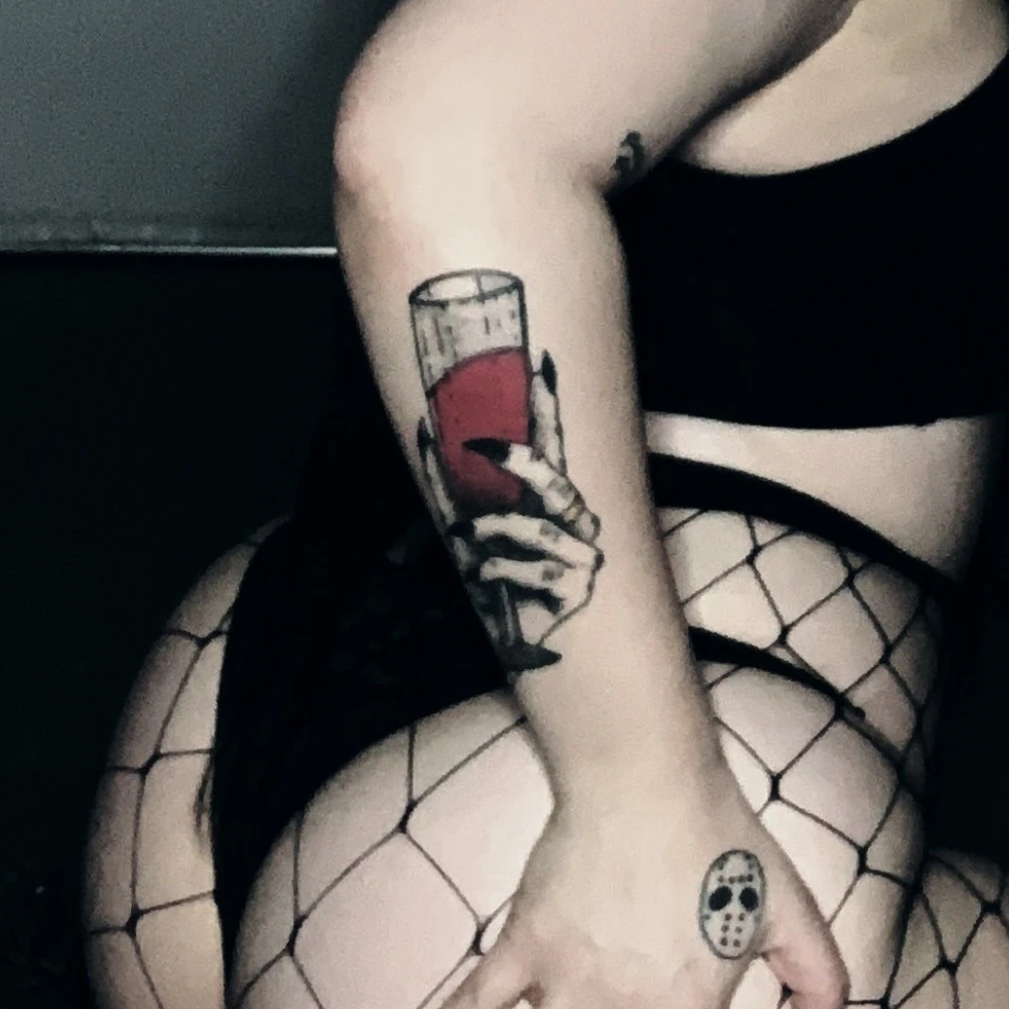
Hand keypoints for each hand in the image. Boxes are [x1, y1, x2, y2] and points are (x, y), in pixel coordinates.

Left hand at [415, 349, 601, 668]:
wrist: (529, 645)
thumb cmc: (504, 583)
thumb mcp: (472, 530)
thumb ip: (451, 489)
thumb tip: (423, 436)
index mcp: (556, 501)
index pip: (556, 443)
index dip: (549, 406)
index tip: (540, 363)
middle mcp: (580, 521)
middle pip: (554, 480)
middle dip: (517, 459)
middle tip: (477, 443)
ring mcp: (586, 555)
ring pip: (532, 528)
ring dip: (488, 532)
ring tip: (468, 541)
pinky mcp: (581, 589)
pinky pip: (528, 569)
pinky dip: (496, 571)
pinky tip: (485, 577)